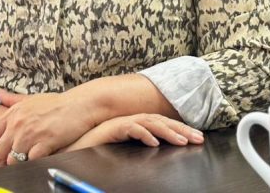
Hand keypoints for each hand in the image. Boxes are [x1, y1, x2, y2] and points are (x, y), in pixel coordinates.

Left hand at [0, 89, 97, 168]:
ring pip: (13, 159)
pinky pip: (30, 161)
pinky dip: (30, 166)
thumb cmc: (57, 103)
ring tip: (19, 168)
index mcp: (13, 113)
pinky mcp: (44, 143)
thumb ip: (13, 99)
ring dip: (14, 166)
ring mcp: (31, 134)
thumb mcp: (31, 98)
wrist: (79, 105)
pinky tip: (34, 165)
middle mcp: (18, 123)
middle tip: (1, 169)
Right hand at [62, 113, 204, 151]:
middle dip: (181, 129)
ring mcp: (119, 122)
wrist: (71, 146)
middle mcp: (128, 120)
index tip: (196, 138)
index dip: (179, 129)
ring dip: (167, 131)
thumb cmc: (96, 149)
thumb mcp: (123, 149)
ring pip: (149, 122)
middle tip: (198, 138)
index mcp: (133, 124)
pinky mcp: (110, 129)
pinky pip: (130, 128)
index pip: (161, 123)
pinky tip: (153, 142)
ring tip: (182, 141)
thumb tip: (159, 148)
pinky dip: (143, 134)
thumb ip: (139, 145)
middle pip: (159, 121)